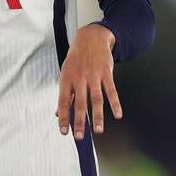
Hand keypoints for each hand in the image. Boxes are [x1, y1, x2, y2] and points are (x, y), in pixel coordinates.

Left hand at [56, 24, 122, 139]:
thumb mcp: (65, 73)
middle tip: (79, 136)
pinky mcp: (106, 73)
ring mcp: (93, 76)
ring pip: (96, 99)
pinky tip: (117, 115)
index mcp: (66, 79)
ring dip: (97, 116)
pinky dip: (115, 103)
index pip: (63, 101)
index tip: (63, 131)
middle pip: (79, 103)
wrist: (90, 38)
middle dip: (79, 121)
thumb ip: (65, 94)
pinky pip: (111, 90)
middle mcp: (79, 78)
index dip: (63, 117)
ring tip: (98, 130)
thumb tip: (58, 112)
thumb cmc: (76, 59)